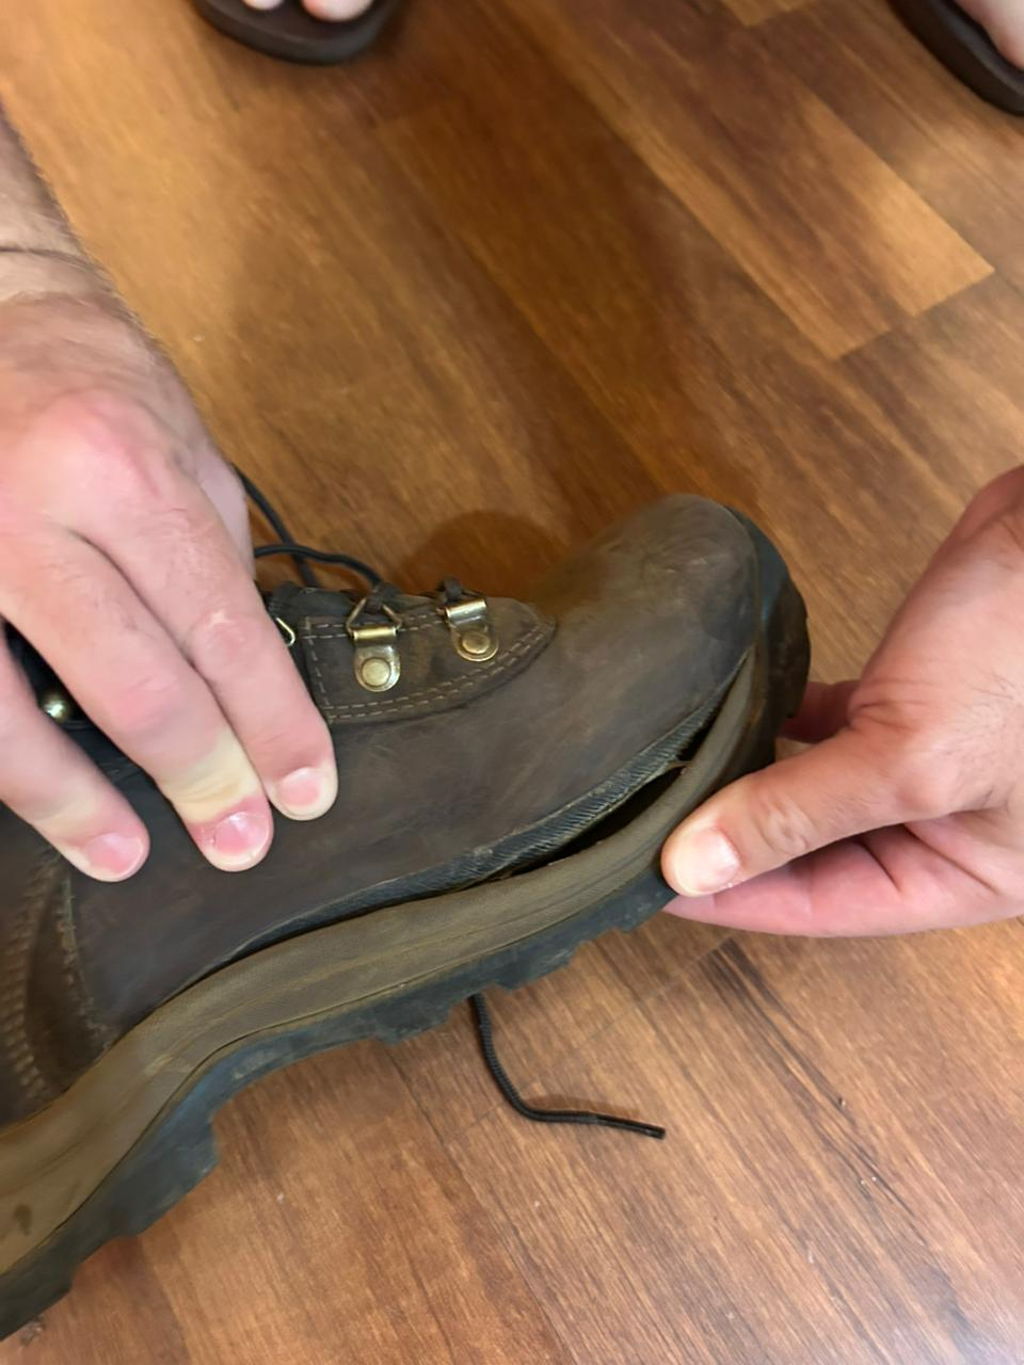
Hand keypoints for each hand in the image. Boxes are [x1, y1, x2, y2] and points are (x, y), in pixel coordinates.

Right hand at [0, 294, 335, 879]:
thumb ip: (213, 562)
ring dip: (73, 803)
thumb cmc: (89, 376)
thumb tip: (247, 677)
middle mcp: (28, 511)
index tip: (307, 791)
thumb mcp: (184, 448)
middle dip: (201, 778)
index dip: (274, 726)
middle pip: (135, 686)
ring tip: (123, 856)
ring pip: (6, 714)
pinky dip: (2, 754)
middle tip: (239, 841)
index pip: (222, 631)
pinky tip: (31, 796)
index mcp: (122, 471)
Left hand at [661, 467, 1023, 934]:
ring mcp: (925, 759)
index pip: (823, 906)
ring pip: (815, 791)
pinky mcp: (910, 694)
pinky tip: (730, 717)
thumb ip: (797, 812)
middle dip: (735, 842)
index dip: (732, 896)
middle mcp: (946, 828)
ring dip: (750, 782)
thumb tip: (692, 866)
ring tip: (670, 780)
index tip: (648, 883)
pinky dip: (779, 723)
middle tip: (644, 830)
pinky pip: (828, 729)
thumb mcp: (909, 758)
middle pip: (815, 856)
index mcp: (964, 873)